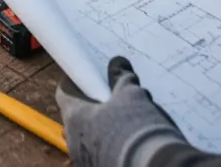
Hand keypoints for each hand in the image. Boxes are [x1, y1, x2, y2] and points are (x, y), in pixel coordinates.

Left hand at [56, 57, 184, 166]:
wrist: (154, 166)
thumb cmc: (138, 130)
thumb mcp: (132, 96)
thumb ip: (121, 79)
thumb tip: (118, 65)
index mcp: (75, 116)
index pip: (65, 92)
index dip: (76, 81)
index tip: (87, 75)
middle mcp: (74, 139)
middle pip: (78, 114)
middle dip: (95, 104)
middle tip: (115, 97)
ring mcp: (84, 157)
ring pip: (89, 134)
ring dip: (103, 125)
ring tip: (128, 121)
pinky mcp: (97, 166)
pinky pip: (98, 151)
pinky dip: (110, 143)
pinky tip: (130, 140)